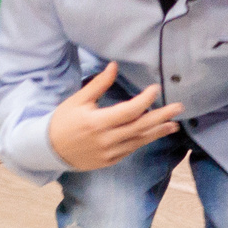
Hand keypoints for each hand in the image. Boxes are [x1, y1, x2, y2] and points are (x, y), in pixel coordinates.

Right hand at [47, 64, 182, 170]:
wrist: (49, 150)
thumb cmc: (62, 121)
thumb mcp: (78, 100)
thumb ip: (98, 84)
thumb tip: (114, 66)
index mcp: (97, 122)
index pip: (129, 111)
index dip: (145, 99)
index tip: (155, 88)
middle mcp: (106, 139)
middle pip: (140, 127)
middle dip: (161, 117)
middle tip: (178, 107)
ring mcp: (109, 153)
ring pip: (140, 141)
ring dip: (158, 131)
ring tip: (174, 124)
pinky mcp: (110, 161)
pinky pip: (131, 149)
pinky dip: (144, 140)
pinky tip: (154, 133)